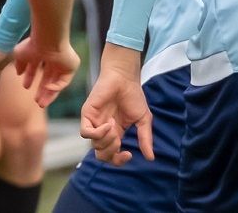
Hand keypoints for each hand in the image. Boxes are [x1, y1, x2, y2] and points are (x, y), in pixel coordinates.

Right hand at [13, 36, 79, 106]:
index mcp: (41, 53)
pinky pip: (65, 81)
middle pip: (48, 78)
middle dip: (42, 90)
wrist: (48, 40)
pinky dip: (57, 87)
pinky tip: (48, 88)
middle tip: (36, 101)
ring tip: (42, 103)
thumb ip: (19, 64)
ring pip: (57, 82)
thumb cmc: (33, 45)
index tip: (25, 87)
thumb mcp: (20, 54)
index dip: (30, 77)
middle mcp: (52, 58)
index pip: (36, 67)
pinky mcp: (71, 67)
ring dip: (50, 94)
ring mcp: (63, 63)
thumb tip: (18, 73)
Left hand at [80, 43, 152, 165]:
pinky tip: (109, 125)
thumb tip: (151, 158)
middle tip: (119, 140)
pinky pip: (86, 133)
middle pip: (102, 155)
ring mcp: (94, 123)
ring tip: (115, 126)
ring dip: (107, 140)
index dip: (119, 160)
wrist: (124, 78)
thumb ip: (145, 139)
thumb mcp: (143, 120)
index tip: (129, 154)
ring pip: (95, 146)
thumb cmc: (133, 96)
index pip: (112, 156)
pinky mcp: (87, 115)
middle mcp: (103, 131)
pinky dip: (97, 134)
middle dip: (111, 153)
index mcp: (115, 134)